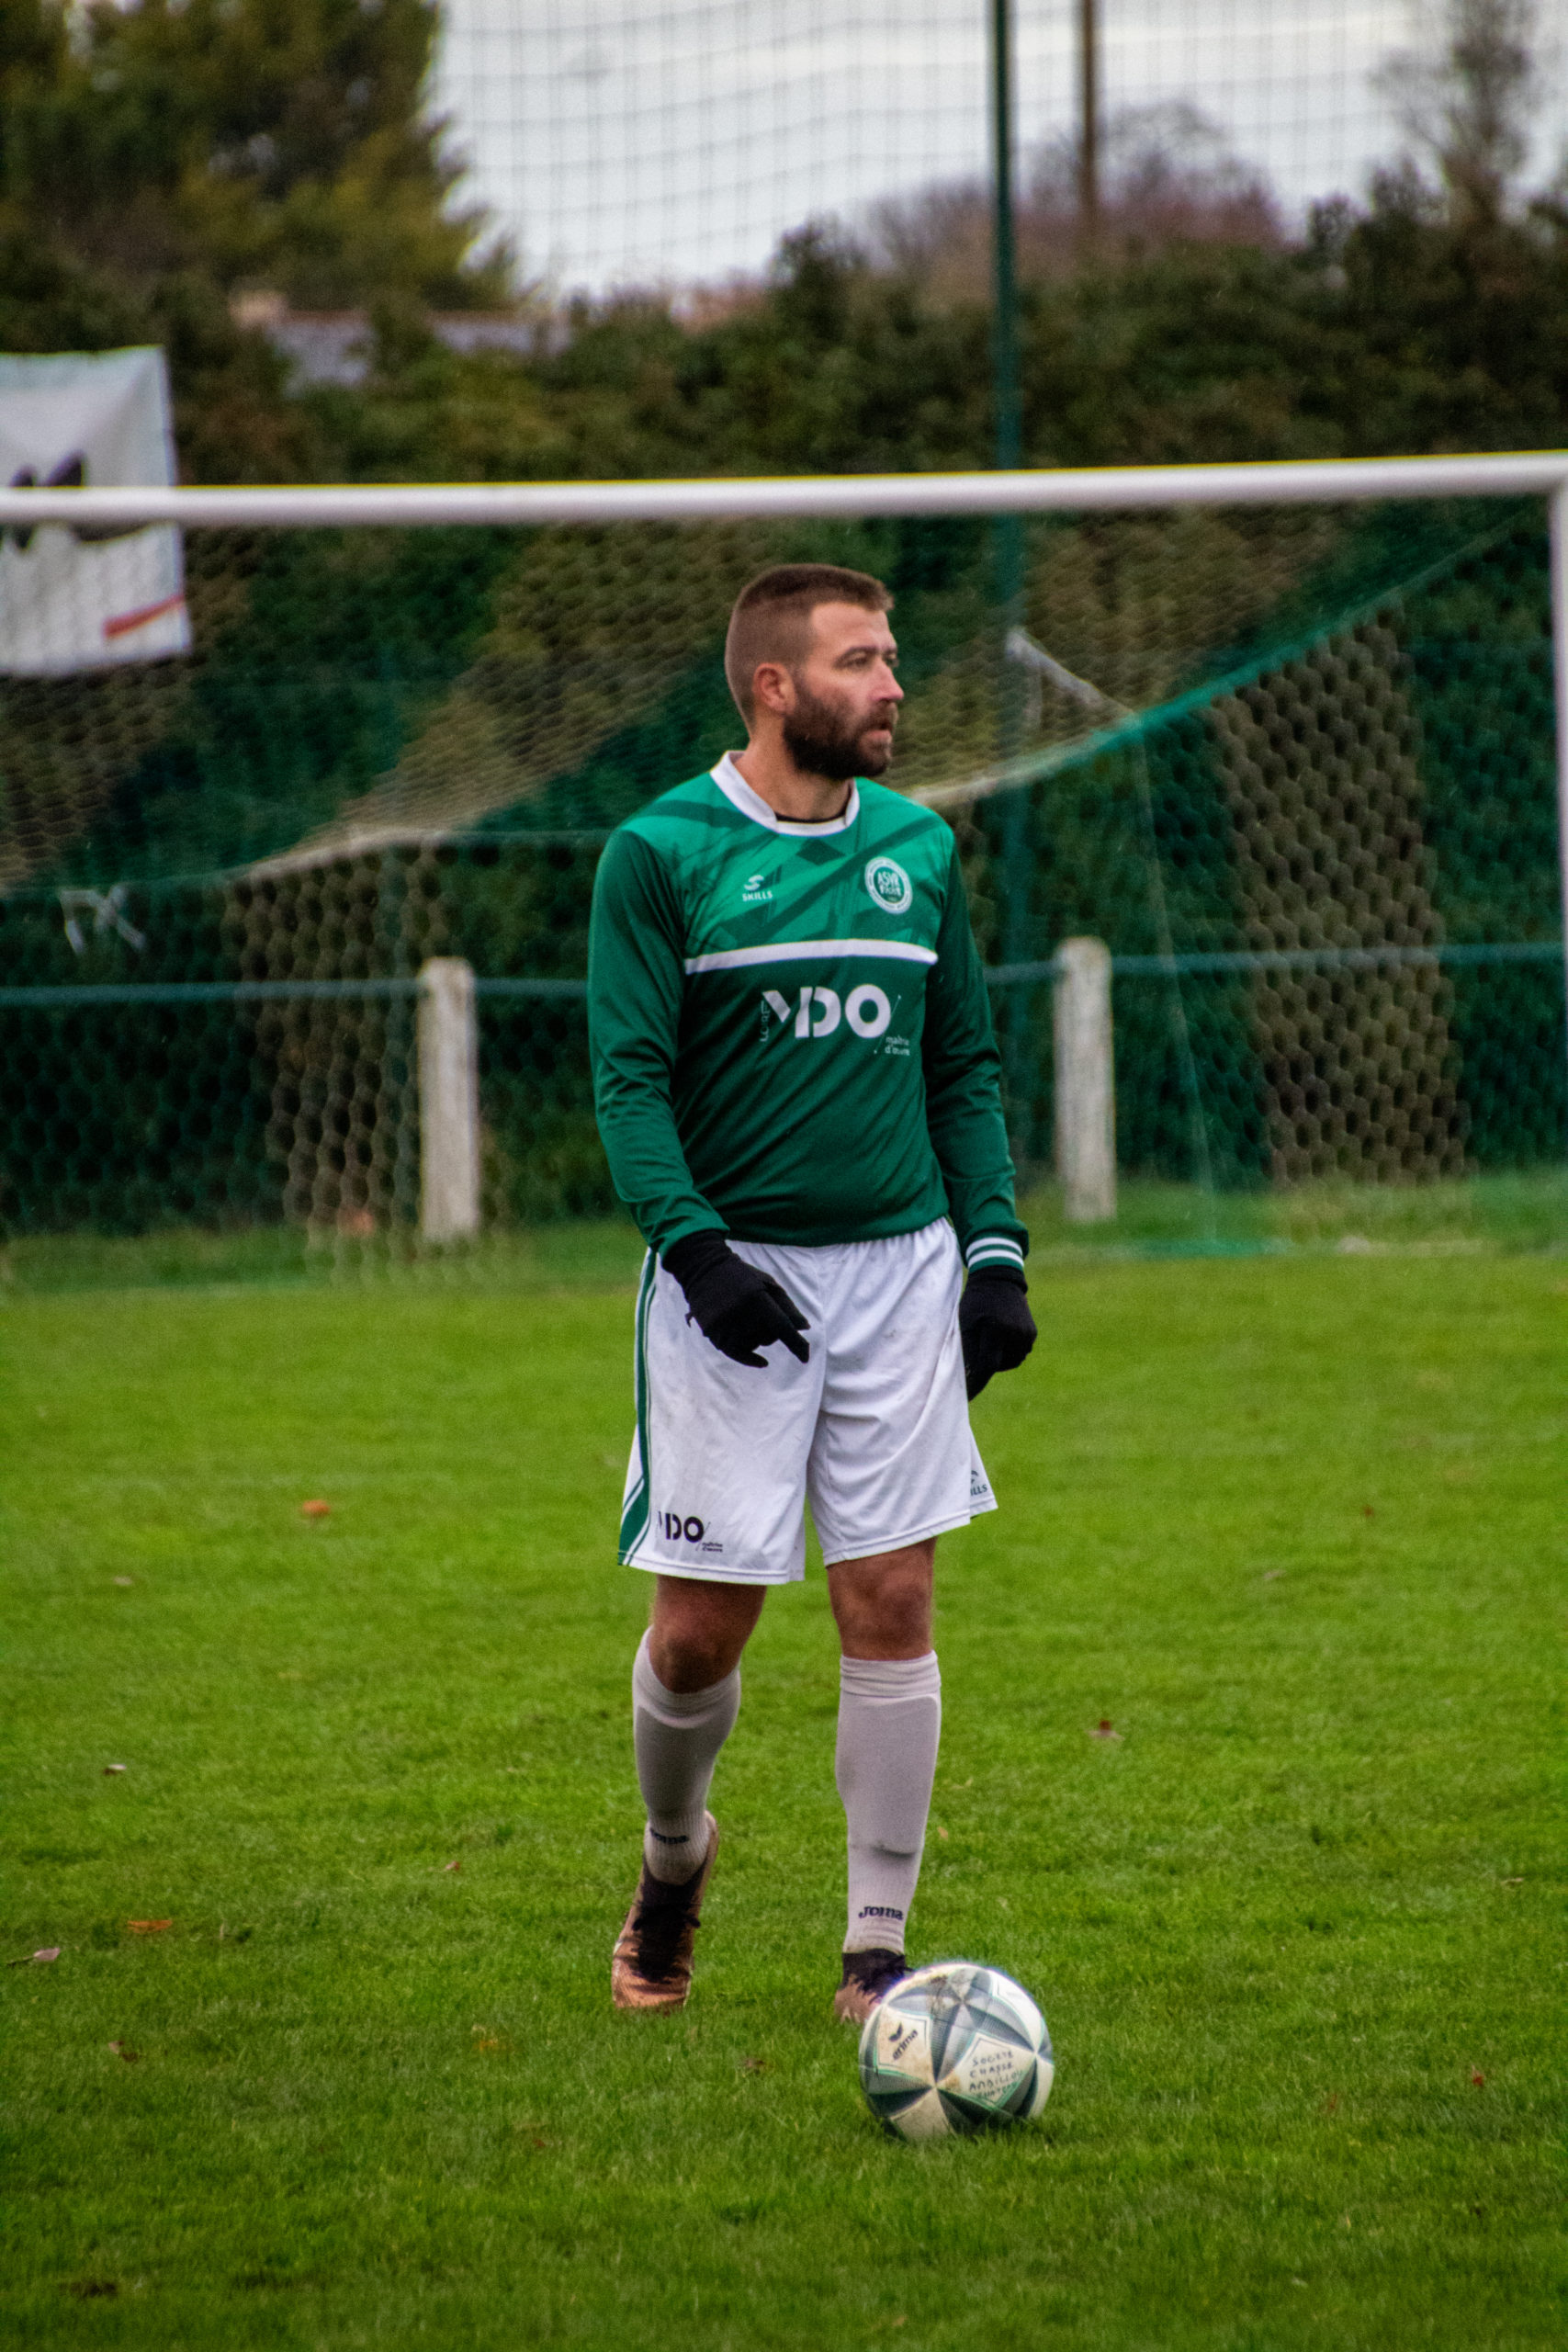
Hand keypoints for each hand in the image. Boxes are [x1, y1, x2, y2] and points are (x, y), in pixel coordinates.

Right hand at [662, 1231, 810, 1368]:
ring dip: (757, 1335)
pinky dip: (751, 1360)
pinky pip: (739, 1355)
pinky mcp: (716, 1336)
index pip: (782, 1327)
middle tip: (757, 1309)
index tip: (805, 1357)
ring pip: (755, 1344)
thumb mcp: (768, 1284)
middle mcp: (741, 1316)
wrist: (704, 1270)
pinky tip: (764, 1363)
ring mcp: (726, 1327)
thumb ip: (787, 1306)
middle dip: (771, 1328)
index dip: (795, 1343)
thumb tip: (804, 1329)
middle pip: (769, 1337)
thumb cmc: (743, 1276)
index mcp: (757, 1299)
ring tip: (745, 1314)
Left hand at [959, 1265, 1035, 1399]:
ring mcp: (1026, 1334)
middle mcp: (1015, 1332)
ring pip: (1010, 1362)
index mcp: (995, 1328)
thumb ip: (966, 1350)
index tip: (966, 1397)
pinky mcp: (1032, 1334)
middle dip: (986, 1364)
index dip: (976, 1382)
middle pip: (998, 1365)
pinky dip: (1008, 1351)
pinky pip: (1019, 1353)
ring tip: (989, 1338)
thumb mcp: (965, 1322)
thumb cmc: (975, 1302)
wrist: (998, 1280)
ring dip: (998, 1358)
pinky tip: (1000, 1335)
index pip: (987, 1365)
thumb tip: (964, 1378)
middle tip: (977, 1346)